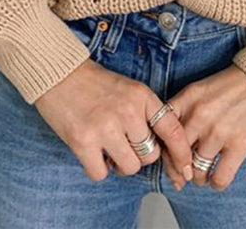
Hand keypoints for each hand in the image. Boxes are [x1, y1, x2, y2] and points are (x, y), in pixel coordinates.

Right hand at [35, 58, 193, 183]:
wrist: (60, 73)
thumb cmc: (96, 84)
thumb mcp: (129, 90)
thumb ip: (145, 113)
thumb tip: (160, 147)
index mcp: (141, 96)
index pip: (172, 129)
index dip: (182, 152)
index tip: (185, 167)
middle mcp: (127, 111)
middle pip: (150, 155)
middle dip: (140, 155)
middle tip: (125, 143)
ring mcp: (105, 127)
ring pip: (130, 167)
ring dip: (120, 164)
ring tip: (109, 148)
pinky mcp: (83, 141)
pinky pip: (102, 173)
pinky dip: (98, 168)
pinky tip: (93, 152)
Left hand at [162, 65, 245, 191]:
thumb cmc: (232, 85)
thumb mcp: (201, 88)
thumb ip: (184, 109)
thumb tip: (170, 140)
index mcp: (188, 98)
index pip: (163, 130)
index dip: (162, 149)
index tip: (168, 157)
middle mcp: (200, 115)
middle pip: (176, 154)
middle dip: (177, 169)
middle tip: (182, 173)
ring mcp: (219, 131)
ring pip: (196, 170)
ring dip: (197, 177)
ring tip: (201, 175)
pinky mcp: (239, 145)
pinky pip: (219, 178)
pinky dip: (215, 184)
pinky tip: (216, 179)